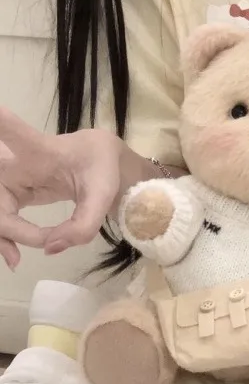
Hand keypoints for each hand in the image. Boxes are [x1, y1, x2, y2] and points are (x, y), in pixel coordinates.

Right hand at [0, 107, 122, 267]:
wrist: (103, 166)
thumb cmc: (101, 167)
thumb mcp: (102, 195)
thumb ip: (82, 225)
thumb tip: (49, 248)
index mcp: (40, 150)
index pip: (14, 135)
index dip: (1, 125)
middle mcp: (17, 162)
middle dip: (4, 222)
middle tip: (40, 239)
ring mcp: (11, 180)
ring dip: (2, 236)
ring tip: (16, 258)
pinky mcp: (13, 197)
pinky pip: (1, 219)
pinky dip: (4, 239)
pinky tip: (13, 256)